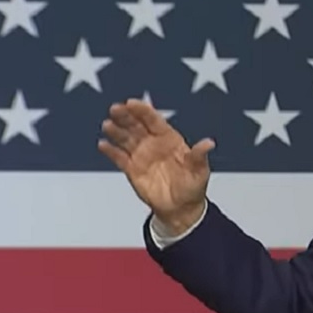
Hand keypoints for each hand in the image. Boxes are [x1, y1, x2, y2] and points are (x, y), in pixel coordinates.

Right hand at [97, 98, 214, 233]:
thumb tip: (209, 143)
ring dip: (116, 131)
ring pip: (126, 138)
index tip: (132, 103)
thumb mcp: (200, 171)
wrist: (181, 209)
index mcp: (170, 139)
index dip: (143, 111)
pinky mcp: (132, 169)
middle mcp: (153, 143)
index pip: (154, 120)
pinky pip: (119, 157)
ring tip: (108, 125)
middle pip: (137, 125)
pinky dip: (110, 151)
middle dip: (126, 116)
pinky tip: (103, 145)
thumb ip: (199, 156)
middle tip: (115, 109)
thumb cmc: (192, 186)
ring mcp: (141, 155)